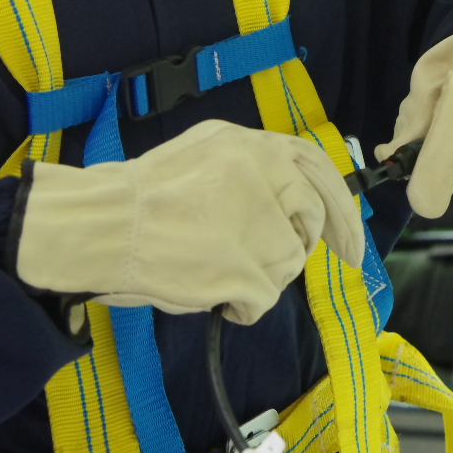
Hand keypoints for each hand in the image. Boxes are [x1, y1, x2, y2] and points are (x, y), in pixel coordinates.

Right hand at [14, 119, 363, 324]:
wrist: (103, 224)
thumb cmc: (143, 196)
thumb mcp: (207, 154)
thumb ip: (252, 169)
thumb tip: (290, 200)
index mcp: (255, 146)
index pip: (320, 172)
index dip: (340, 211)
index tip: (349, 243)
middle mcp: (267, 175)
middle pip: (307, 223)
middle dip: (292, 248)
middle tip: (260, 262)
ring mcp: (261, 223)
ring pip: (287, 264)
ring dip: (258, 277)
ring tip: (214, 269)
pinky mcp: (248, 269)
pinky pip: (264, 300)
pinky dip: (241, 307)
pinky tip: (211, 294)